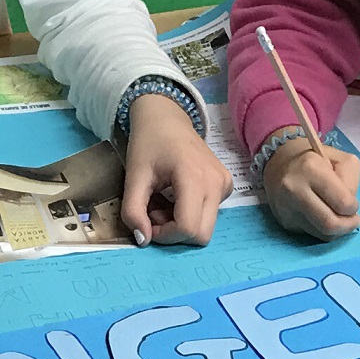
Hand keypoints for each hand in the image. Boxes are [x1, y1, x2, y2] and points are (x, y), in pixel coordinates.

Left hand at [121, 92, 231, 246]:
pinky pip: (210, 215)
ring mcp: (225, 185)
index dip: (164, 235)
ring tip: (163, 202)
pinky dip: (189, 215)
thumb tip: (144, 241)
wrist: (166, 118)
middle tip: (155, 212)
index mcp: (195, 178)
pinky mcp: (226, 186)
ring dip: (180, 224)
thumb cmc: (149, 143)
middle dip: (174, 232)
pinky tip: (175, 197)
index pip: (187, 228)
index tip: (147, 220)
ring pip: (205, 228)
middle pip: (201, 235)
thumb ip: (133, 211)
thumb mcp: (134, 176)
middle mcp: (217, 184)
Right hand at [261, 138, 359, 239]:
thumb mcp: (341, 159)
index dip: (353, 207)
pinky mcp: (284, 221)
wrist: (280, 162)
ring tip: (339, 218)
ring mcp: (286, 208)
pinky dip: (322, 229)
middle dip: (348, 226)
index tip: (353, 204)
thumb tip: (348, 210)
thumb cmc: (316, 159)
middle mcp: (295, 190)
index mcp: (311, 169)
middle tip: (353, 221)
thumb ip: (351, 182)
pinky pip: (311, 234)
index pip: (342, 203)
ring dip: (337, 231)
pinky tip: (322, 217)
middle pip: (329, 225)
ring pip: (322, 234)